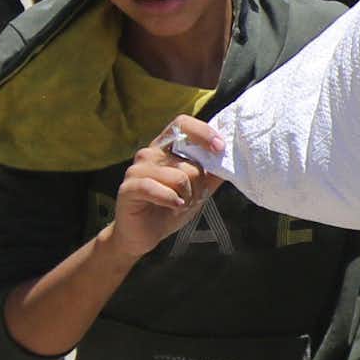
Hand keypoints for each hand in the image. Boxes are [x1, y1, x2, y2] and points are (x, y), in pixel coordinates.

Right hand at [110, 117, 225, 259]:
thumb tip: (231, 156)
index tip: (220, 147)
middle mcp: (149, 153)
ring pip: (179, 176)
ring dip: (186, 196)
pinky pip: (158, 189)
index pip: (182, 124)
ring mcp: (137, 169)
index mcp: (165, 148)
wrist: (142, 235)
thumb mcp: (197, 189)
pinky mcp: (129, 187)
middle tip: (193, 197)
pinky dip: (171, 200)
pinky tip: (173, 206)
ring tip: (180, 205)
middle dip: (199, 184)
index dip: (203, 132)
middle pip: (189, 160)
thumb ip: (212, 173)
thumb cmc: (169, 208)